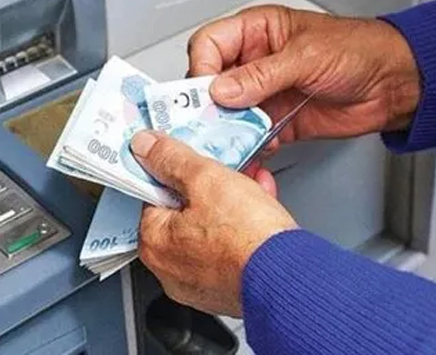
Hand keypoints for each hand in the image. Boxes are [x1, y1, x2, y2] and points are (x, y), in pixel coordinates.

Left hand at [131, 130, 296, 317]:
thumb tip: (146, 146)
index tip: (191, 162)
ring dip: (231, 205)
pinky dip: (244, 229)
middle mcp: (170, 270)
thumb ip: (172, 158)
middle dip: (209, 188)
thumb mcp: (205, 178)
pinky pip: (230, 250)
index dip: (176, 172)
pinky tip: (261, 210)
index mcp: (154, 243)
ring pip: (211, 230)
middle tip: (226, 174)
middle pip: (183, 213)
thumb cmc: (246, 238)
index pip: (154, 195)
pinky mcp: (228, 290)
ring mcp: (200, 284)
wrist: (289, 277)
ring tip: (251, 187)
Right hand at [188, 5, 420, 152]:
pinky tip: (255, 151)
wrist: (395, 83)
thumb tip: (222, 89)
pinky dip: (247, 148)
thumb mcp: (306, 56)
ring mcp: (264, 93)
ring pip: (226, 114)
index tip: (206, 93)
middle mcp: (255, 61)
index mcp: (257, 31)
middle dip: (207, 106)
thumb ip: (261, 74)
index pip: (209, 44)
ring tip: (229, 143)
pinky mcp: (277, 121)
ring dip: (225, 132)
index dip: (201, 68)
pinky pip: (250, 136)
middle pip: (210, 83)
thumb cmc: (360, 50)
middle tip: (207, 124)